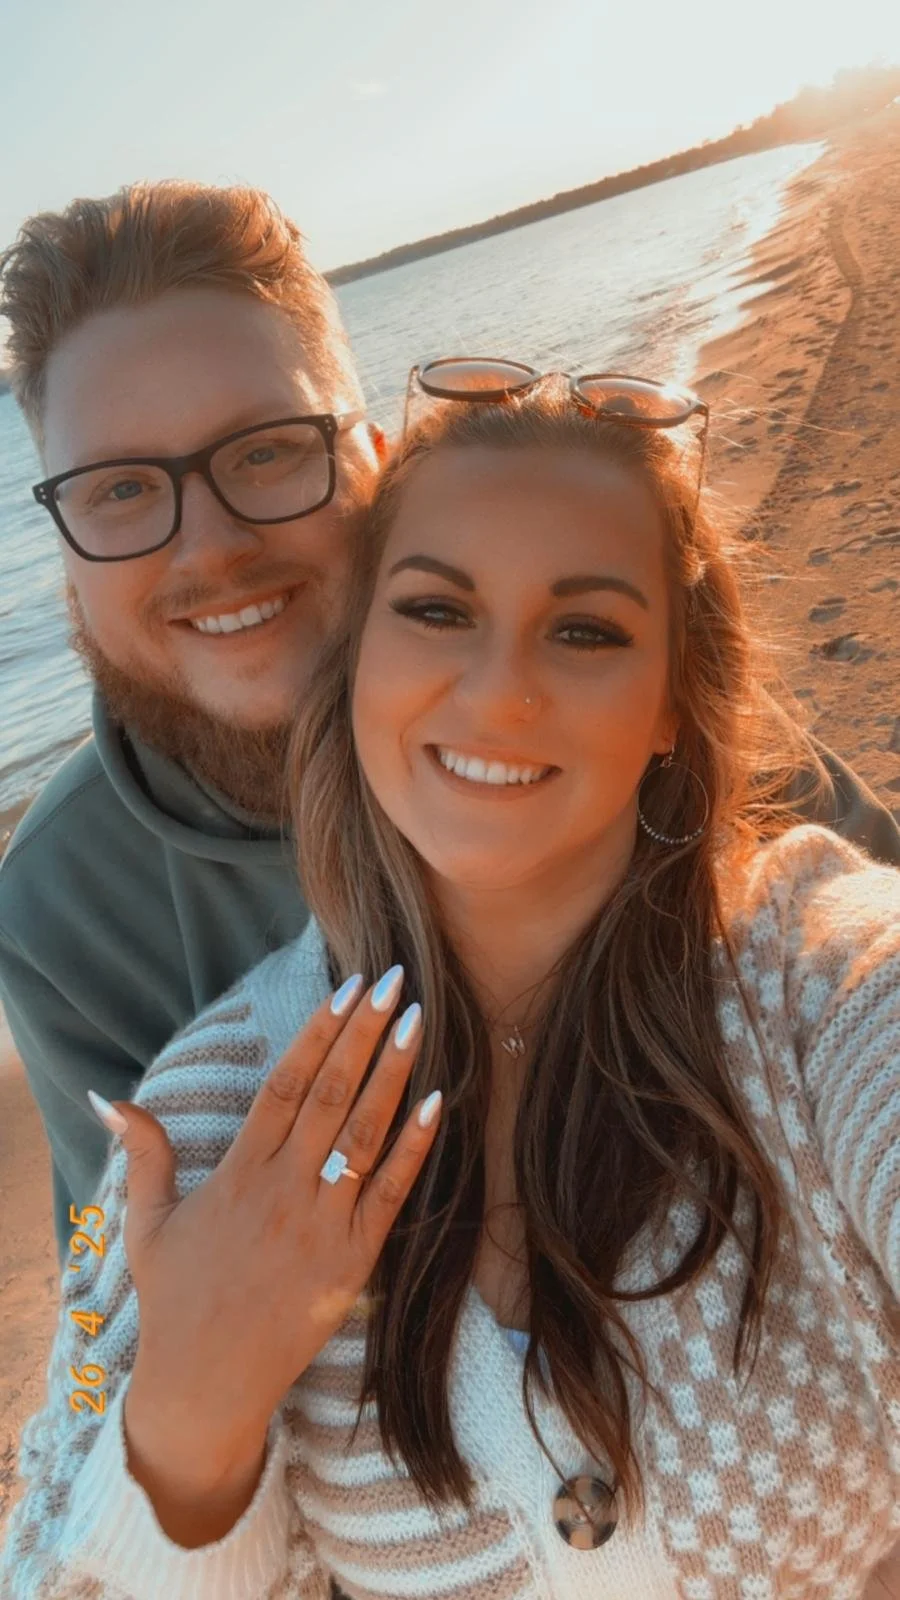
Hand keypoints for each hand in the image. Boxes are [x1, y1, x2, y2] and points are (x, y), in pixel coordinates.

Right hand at [96, 967, 439, 1523]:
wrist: (205, 1383)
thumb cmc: (177, 1299)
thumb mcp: (147, 1222)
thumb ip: (144, 1153)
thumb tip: (108, 1097)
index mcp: (239, 1171)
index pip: (285, 1083)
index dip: (318, 1031)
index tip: (346, 987)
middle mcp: (284, 1188)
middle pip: (332, 1094)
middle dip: (364, 1032)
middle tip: (394, 979)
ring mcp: (322, 1223)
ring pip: (365, 1133)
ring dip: (394, 1073)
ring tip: (417, 1020)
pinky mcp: (353, 1261)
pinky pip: (391, 1194)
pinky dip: (415, 1147)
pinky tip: (438, 1102)